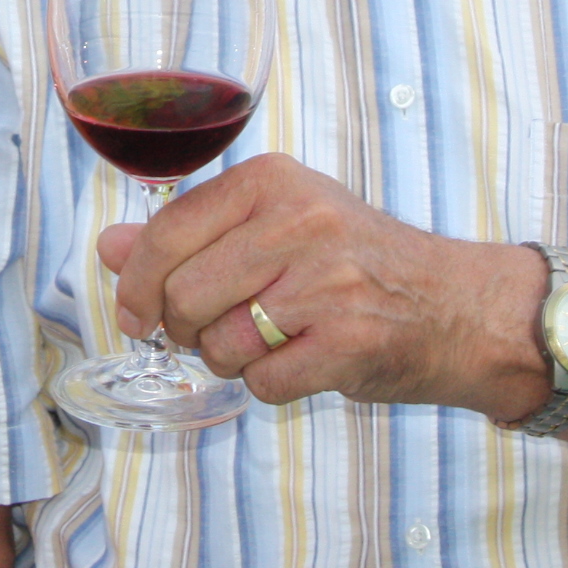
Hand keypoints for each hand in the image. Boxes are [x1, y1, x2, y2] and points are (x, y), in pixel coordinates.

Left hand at [97, 153, 547, 412]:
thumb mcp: (277, 224)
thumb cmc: (360, 263)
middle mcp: (300, 223)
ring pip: (218, 345)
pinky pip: (261, 384)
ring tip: (277, 339)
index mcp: (275, 182)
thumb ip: (191, 233)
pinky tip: (305, 362)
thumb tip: (107, 247)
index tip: (136, 312)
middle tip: (223, 328)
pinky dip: (272, 385)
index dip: (135, 284)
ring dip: (234, 359)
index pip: (166, 233)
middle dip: (187, 328)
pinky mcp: (347, 344)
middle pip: (183, 296)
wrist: (459, 307)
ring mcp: (326, 285)